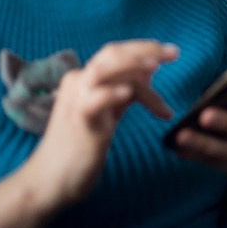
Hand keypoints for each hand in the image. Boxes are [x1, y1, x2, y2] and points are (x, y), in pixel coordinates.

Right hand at [25, 40, 178, 208]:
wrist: (51, 179)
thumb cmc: (83, 143)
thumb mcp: (109, 110)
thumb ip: (126, 89)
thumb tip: (149, 69)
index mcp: (86, 78)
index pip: (117, 52)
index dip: (144, 48)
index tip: (171, 51)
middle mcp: (78, 83)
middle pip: (112, 54)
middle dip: (145, 50)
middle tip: (174, 53)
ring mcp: (76, 100)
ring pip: (104, 70)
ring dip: (132, 65)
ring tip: (156, 66)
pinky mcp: (78, 121)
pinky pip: (94, 100)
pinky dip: (112, 93)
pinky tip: (128, 94)